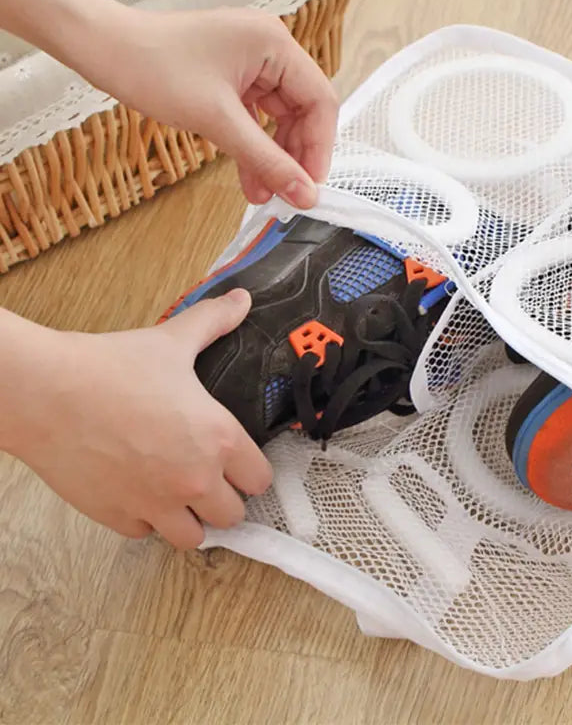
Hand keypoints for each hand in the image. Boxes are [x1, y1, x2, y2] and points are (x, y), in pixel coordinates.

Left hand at [0, 0, 338, 207]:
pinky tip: (251, 180)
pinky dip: (254, 149)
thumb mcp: (218, 121)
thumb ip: (267, 160)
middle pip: (303, 113)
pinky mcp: (234, 81)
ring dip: (274, 159)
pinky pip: (256, 121)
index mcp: (274, 43)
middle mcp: (269, 50)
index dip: (319, 148)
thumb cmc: (153, 66)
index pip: (320, 101)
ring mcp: (251, 65)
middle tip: (290, 193)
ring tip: (266, 194)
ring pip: (280, 122)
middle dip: (295, 156)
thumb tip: (303, 192)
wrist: (104, 50)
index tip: (310, 184)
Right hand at [1, 290, 271, 548]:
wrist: (47, 392)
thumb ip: (214, 322)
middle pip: (233, 515)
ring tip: (178, 495)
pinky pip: (145, 533)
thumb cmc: (112, 366)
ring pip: (193, 537)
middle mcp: (195, 479)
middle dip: (224, 499)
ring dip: (190, 519)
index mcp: (219, 439)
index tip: (240, 465)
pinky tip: (138, 492)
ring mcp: (157, 504)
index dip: (252, 472)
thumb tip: (241, 298)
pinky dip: (145, 519)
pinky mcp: (118, 517)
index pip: (261, 480)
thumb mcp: (172, 340)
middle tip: (208, 480)